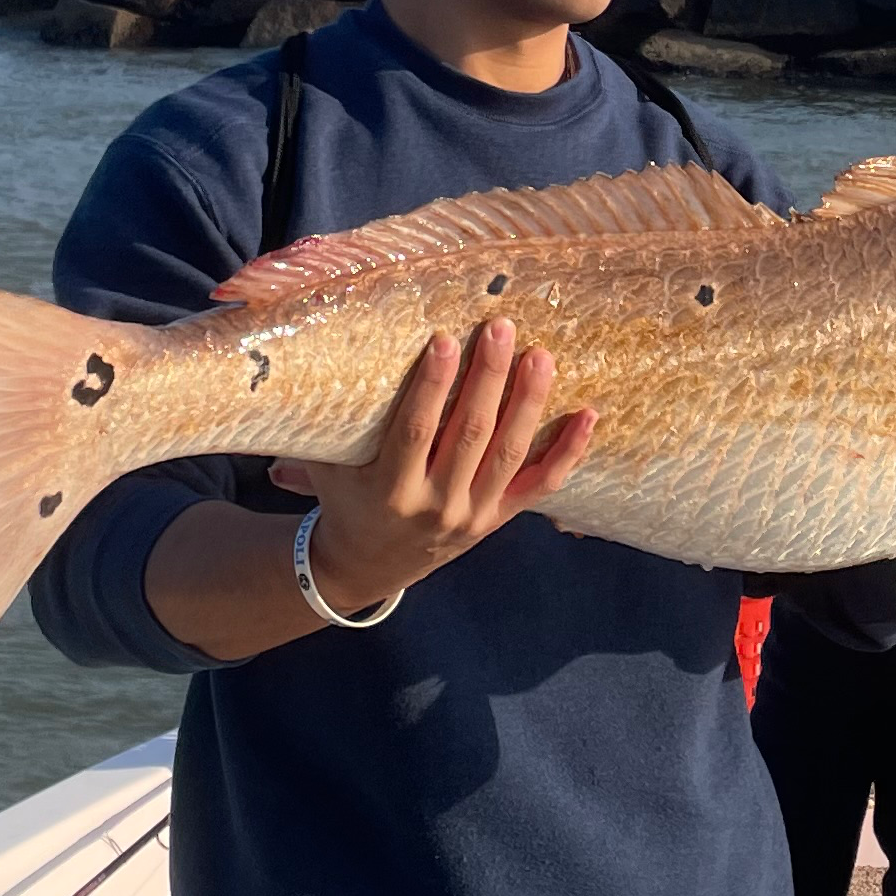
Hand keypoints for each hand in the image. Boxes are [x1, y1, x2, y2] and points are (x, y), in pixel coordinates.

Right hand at [269, 320, 595, 618]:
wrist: (365, 566)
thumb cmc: (344, 497)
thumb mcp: (326, 465)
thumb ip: (327, 422)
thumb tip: (307, 354)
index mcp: (389, 492)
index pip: (415, 431)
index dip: (432, 385)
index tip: (445, 338)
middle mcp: (435, 506)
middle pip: (470, 435)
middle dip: (488, 379)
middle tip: (501, 328)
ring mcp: (472, 516)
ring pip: (508, 455)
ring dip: (529, 404)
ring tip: (541, 357)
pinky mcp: (497, 519)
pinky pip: (540, 486)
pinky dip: (568, 452)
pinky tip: (588, 415)